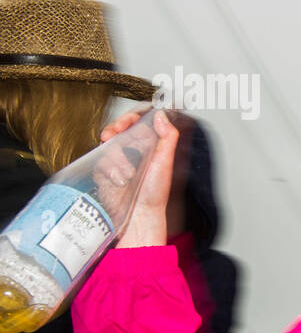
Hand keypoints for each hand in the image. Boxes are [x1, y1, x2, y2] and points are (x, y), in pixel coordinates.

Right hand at [97, 106, 179, 247]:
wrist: (140, 217)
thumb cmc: (155, 194)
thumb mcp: (165, 162)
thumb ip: (167, 136)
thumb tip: (162, 115)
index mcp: (151, 145)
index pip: (139, 122)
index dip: (132, 117)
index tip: (129, 119)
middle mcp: (134, 150)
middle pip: (119, 129)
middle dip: (115, 129)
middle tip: (113, 134)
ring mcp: (118, 160)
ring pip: (109, 145)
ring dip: (116, 158)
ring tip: (128, 174)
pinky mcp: (105, 171)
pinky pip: (100, 161)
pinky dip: (108, 170)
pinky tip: (119, 181)